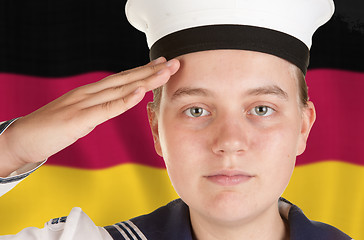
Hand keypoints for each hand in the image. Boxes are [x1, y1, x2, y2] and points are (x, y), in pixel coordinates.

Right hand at [0, 57, 179, 176]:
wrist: (22, 138)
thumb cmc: (51, 128)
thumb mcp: (81, 116)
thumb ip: (99, 109)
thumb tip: (116, 106)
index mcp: (91, 93)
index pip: (122, 79)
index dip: (143, 71)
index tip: (162, 66)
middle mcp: (89, 93)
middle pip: (126, 79)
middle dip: (152, 71)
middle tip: (173, 63)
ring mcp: (84, 103)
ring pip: (120, 89)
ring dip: (145, 80)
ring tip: (164, 72)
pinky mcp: (78, 118)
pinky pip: (106, 108)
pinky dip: (124, 100)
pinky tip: (139, 92)